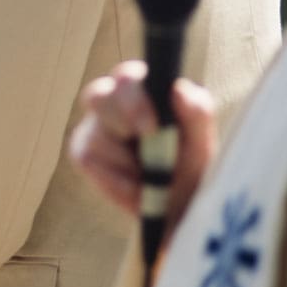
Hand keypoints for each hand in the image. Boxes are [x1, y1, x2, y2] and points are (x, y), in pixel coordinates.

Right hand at [68, 60, 216, 229]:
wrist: (179, 209)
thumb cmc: (191, 168)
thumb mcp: (202, 143)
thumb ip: (196, 113)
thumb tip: (177, 89)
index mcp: (144, 91)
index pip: (126, 77)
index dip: (132, 100)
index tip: (151, 128)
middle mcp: (114, 103)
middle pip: (97, 95)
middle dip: (119, 122)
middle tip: (144, 146)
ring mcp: (95, 127)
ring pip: (95, 134)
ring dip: (125, 162)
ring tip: (150, 176)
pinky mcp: (84, 153)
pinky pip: (88, 159)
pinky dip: (114, 179)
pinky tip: (134, 187)